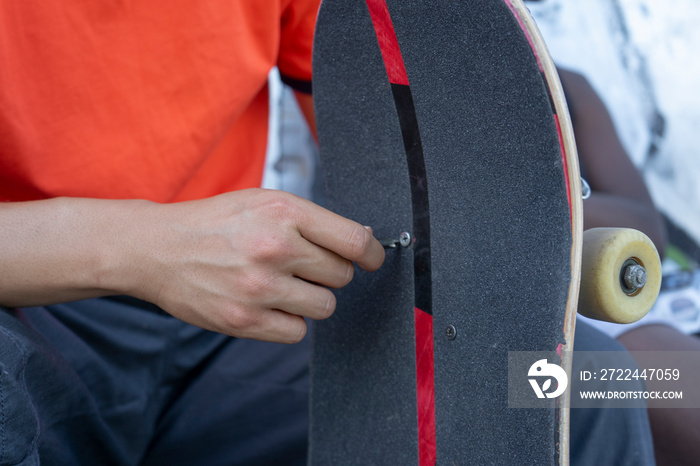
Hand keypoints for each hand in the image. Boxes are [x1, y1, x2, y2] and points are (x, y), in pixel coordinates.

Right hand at [130, 189, 384, 342]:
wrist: (158, 249)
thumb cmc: (216, 223)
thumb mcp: (264, 201)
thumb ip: (311, 221)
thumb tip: (362, 244)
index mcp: (284, 212)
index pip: (354, 241)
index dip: (372, 254)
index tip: (371, 260)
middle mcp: (275, 248)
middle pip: (341, 276)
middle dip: (329, 272)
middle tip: (301, 266)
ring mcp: (259, 287)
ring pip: (325, 306)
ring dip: (311, 298)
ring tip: (281, 284)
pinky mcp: (245, 320)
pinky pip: (297, 332)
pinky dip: (288, 321)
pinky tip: (267, 303)